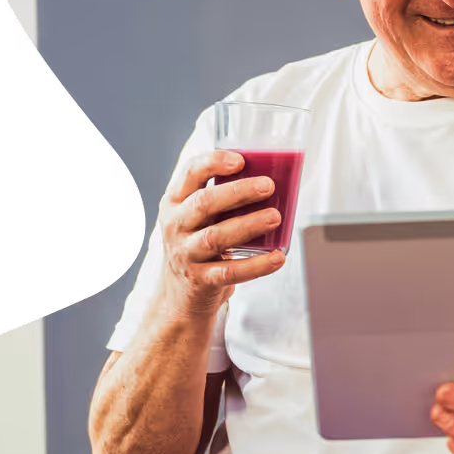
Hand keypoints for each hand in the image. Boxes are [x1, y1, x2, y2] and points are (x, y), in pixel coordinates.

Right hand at [157, 150, 283, 315]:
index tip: (240, 160)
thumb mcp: (201, 217)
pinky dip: (256, 265)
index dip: (213, 163)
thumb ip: (223, 199)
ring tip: (275, 217)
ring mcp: (186, 254)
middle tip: (268, 186)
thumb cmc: (200, 243)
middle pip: (204, 203)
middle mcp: (176, 226)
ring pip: (216, 236)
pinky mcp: (201, 280)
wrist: (182, 294)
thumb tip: (272, 180)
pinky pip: (230, 271)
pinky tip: (277, 257)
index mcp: (176, 202)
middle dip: (238, 192)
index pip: (189, 173)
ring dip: (248, 225)